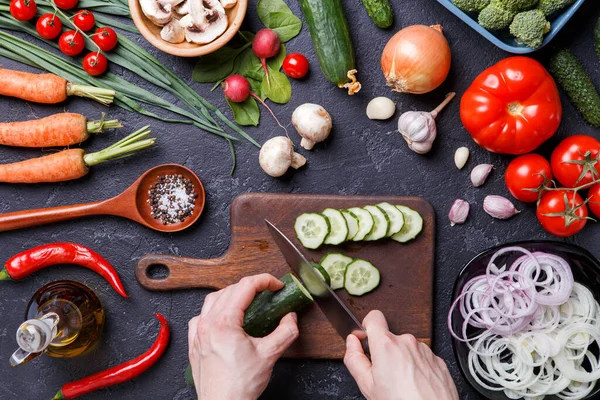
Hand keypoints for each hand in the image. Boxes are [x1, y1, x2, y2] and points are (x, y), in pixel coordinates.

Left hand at [188, 274, 299, 399]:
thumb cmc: (239, 386)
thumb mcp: (269, 355)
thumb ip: (285, 332)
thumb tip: (290, 318)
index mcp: (224, 323)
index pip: (245, 287)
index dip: (265, 281)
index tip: (275, 285)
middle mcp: (207, 324)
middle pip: (229, 290)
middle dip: (251, 286)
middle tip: (267, 292)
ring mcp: (198, 333)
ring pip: (212, 300)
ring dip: (231, 295)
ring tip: (247, 300)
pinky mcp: (195, 343)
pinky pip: (200, 317)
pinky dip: (214, 311)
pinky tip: (223, 318)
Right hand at [344, 310, 458, 399]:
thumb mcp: (367, 385)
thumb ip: (354, 358)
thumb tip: (351, 342)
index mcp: (387, 345)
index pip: (373, 317)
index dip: (367, 327)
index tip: (367, 340)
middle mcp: (407, 342)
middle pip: (390, 338)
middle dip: (386, 352)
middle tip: (385, 375)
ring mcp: (425, 350)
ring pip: (407, 349)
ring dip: (403, 361)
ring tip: (403, 384)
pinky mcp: (438, 360)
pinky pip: (422, 359)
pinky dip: (418, 369)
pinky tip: (416, 385)